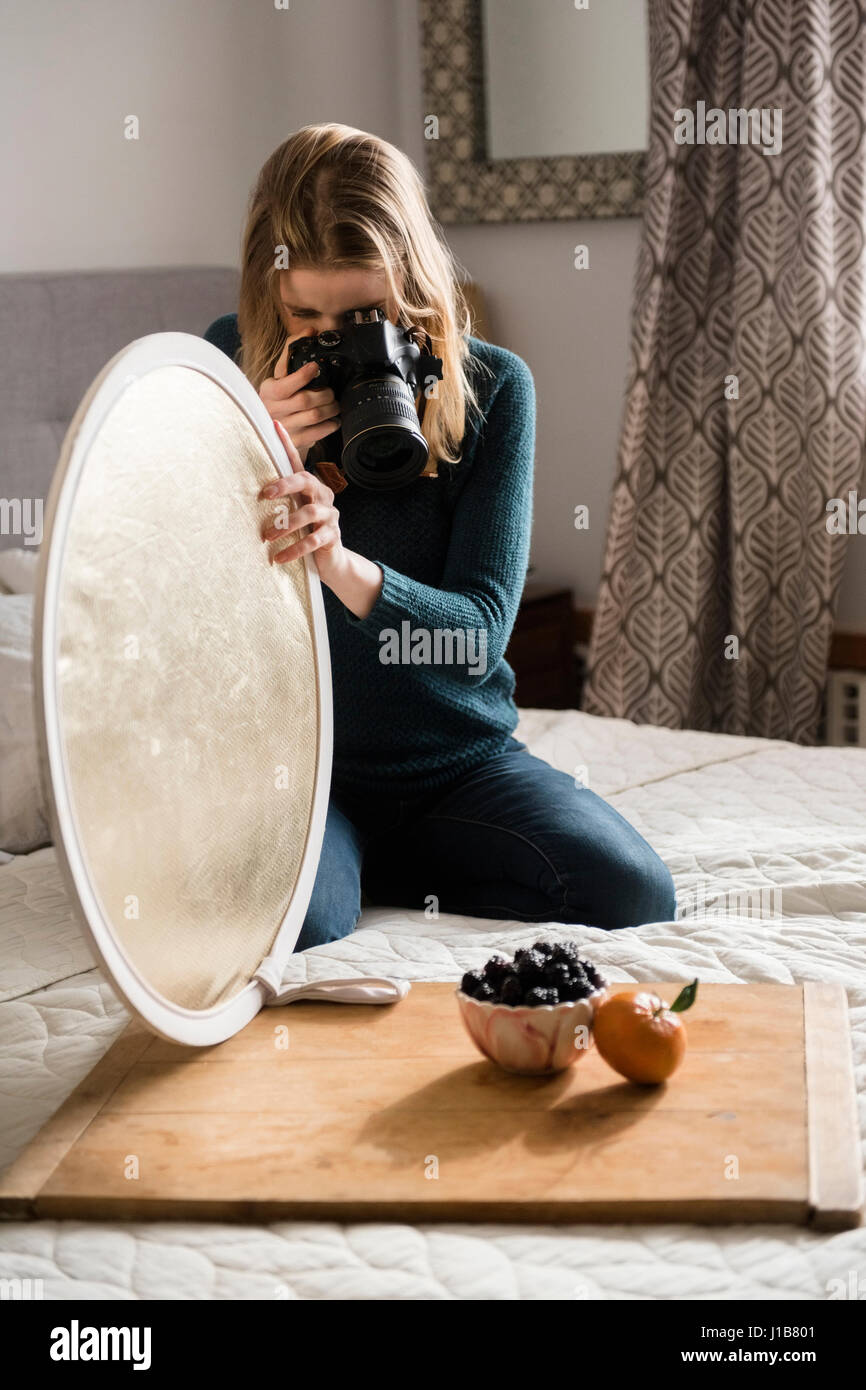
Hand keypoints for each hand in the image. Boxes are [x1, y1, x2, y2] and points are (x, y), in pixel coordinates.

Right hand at [258, 337, 340, 461]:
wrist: (274, 432)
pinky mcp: (295, 442)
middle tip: (331, 392)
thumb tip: (310, 330)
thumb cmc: (281, 398)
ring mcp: (285, 428)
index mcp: (269, 391)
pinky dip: (331, 425)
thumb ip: (293, 351)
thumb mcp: (281, 376)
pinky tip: (334, 419)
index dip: (302, 376)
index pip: (285, 385)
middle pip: (305, 400)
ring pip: (314, 416)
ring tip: (335, 404)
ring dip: (331, 408)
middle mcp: (274, 410)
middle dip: (325, 394)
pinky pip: (319, 433)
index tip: (316, 367)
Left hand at [260, 420, 343, 583]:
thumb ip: (280, 502)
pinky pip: (313, 541)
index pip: (298, 463)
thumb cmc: (306, 533)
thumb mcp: (293, 514)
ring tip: (267, 537)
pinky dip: (294, 549)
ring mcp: (330, 516)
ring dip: (285, 524)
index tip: (274, 424)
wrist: (332, 561)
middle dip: (285, 485)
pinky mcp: (332, 536)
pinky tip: (279, 558)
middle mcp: (323, 497)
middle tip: (264, 495)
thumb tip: (247, 493)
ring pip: (309, 512)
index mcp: (311, 488)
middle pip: (306, 481)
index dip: (287, 444)